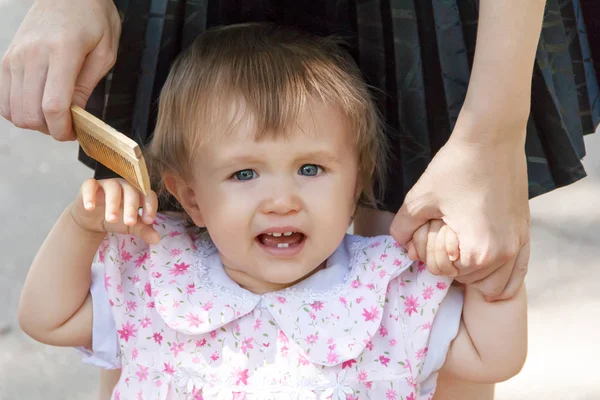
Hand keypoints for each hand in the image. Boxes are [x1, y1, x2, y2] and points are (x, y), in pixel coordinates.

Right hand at [0, 0, 120, 139]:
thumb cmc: (94, 19)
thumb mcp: (105, 52)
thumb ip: (87, 85)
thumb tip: (75, 116)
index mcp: (62, 52)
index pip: (54, 106)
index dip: (63, 130)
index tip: (75, 134)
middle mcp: (33, 54)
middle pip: (31, 113)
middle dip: (51, 129)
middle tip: (68, 125)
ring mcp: (15, 56)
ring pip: (14, 110)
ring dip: (35, 122)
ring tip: (54, 115)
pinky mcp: (6, 58)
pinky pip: (3, 98)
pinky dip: (18, 111)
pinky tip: (37, 106)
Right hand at [69, 178, 159, 244]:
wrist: (93, 219)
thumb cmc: (117, 219)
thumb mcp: (131, 226)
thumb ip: (144, 231)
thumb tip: (156, 240)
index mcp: (138, 193)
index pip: (148, 195)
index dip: (150, 206)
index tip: (148, 221)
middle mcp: (124, 185)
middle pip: (131, 191)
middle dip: (131, 207)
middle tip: (130, 222)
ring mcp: (107, 184)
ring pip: (112, 189)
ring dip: (113, 204)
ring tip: (112, 219)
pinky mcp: (90, 186)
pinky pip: (90, 185)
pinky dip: (90, 195)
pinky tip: (90, 207)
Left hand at [390, 136, 529, 300]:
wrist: (492, 138)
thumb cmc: (454, 167)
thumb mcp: (419, 198)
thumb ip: (403, 227)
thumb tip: (401, 246)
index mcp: (477, 251)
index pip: (444, 273)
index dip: (430, 254)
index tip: (432, 230)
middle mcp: (503, 255)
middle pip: (469, 281)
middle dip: (451, 264)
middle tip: (445, 234)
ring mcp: (518, 244)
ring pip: (494, 284)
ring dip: (475, 273)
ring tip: (461, 248)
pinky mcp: (525, 233)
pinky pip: (517, 273)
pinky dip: (502, 277)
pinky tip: (489, 272)